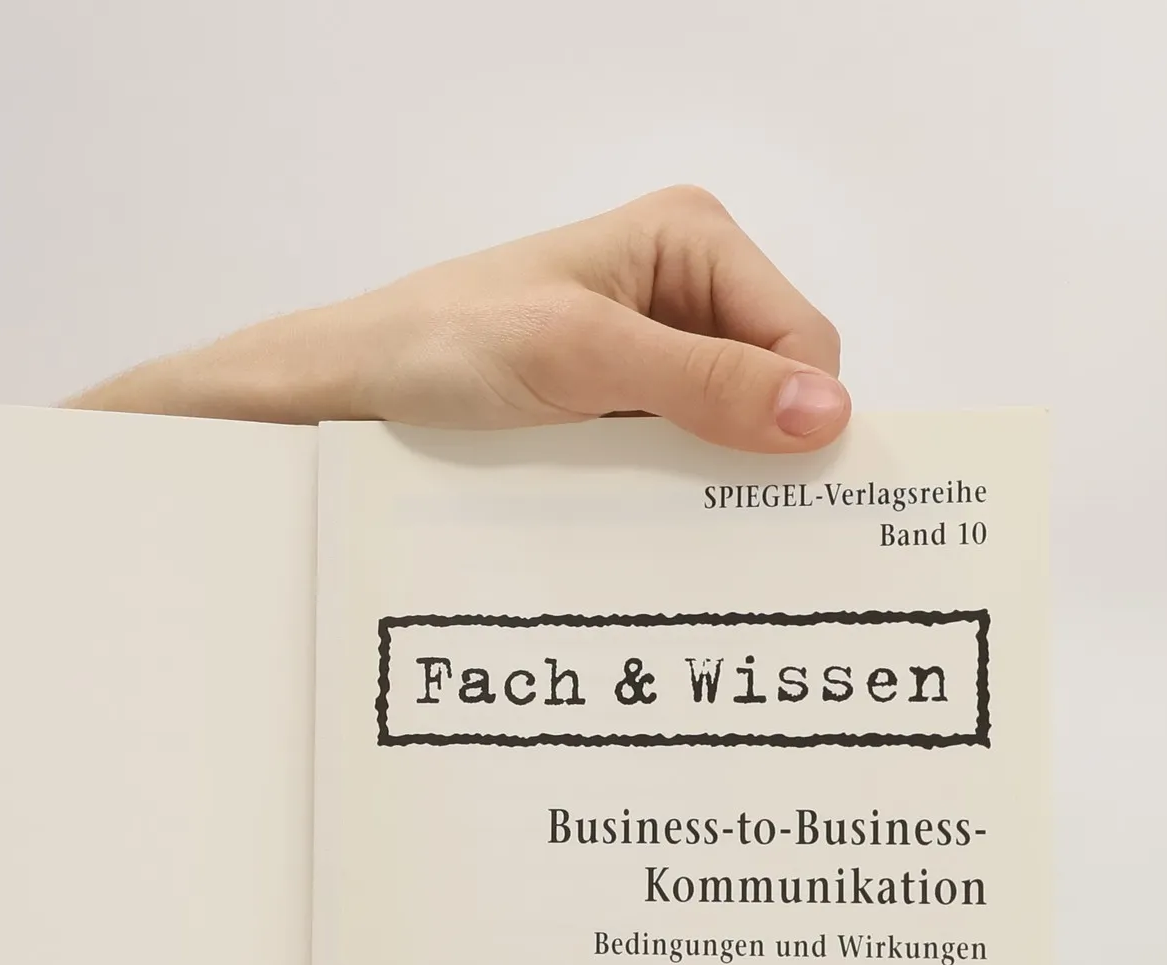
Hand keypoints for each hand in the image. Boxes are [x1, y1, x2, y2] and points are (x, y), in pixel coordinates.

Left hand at [69, 185, 847, 452]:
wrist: (342, 394)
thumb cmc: (444, 349)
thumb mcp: (584, 357)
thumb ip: (705, 382)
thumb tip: (824, 414)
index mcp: (690, 239)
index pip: (802, 337)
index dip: (798, 414)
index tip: (778, 494)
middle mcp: (678, 289)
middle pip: (769, 385)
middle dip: (754, 448)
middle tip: (727, 524)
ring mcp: (642, 354)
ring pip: (724, 430)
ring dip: (706, 479)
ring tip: (670, 522)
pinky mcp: (606, 409)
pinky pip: (670, 456)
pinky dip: (664, 491)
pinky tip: (638, 518)